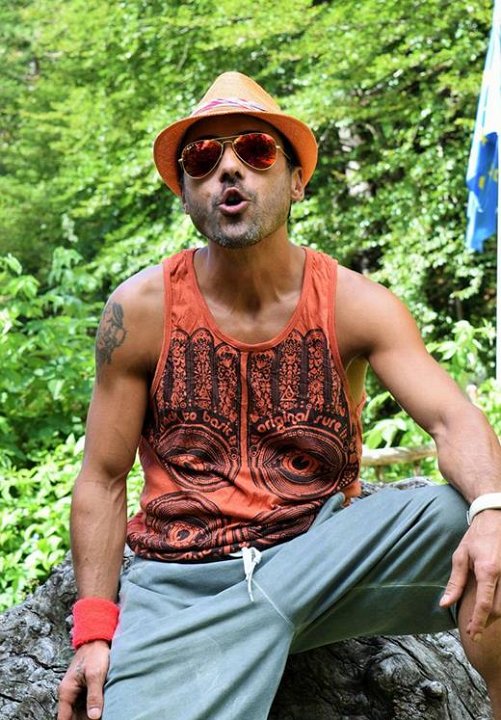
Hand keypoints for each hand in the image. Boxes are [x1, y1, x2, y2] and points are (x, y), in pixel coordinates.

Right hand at [58, 640, 109, 719]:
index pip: (64, 718)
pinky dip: (92, 709)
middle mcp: (69, 693)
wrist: (98, 638)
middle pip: (73, 717)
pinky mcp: (85, 689)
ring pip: (80, 712)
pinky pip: (86, 704)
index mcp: (67, 691)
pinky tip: (102, 711)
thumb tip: (94, 717)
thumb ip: (94, 696)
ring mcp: (77, 691)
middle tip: (97, 719)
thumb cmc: (95, 654)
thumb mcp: (96, 675)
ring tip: (101, 715)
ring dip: (88, 715)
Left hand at [440, 509, 500, 639]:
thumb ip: (455, 582)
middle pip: (498, 609)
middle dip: (486, 623)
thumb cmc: (476, 537)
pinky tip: (491, 608)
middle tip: (474, 631)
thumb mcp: (460, 556)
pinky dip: (500, 605)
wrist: (495, 519)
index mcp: (488, 570)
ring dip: (494, 616)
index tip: (473, 635)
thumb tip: (445, 604)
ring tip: (481, 622)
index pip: (485, 604)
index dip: (479, 622)